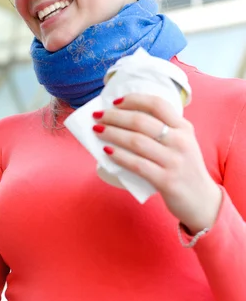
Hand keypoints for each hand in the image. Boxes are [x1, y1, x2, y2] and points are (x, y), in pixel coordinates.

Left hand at [92, 94, 221, 233]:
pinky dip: (119, 156)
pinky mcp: (166, 180)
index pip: (157, 104)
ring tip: (97, 130)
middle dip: (115, 116)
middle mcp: (180, 141)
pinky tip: (107, 151)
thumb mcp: (182, 142)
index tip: (115, 102)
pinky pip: (137, 164)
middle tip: (98, 116)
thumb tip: (125, 117)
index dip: (133, 100)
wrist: (202, 200)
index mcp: (184, 128)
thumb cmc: (184, 168)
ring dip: (112, 133)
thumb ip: (164, 129)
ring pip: (136, 141)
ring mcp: (174, 161)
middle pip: (141, 121)